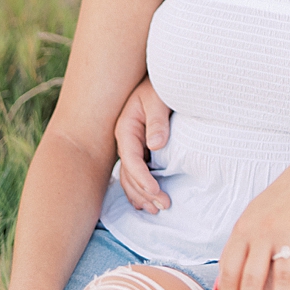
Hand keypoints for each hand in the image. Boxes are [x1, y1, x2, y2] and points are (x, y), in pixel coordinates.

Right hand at [115, 76, 171, 213]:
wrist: (164, 79)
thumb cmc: (161, 87)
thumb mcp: (159, 99)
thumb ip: (158, 121)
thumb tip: (156, 146)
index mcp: (126, 128)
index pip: (130, 160)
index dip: (142, 178)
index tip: (156, 191)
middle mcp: (125, 140)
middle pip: (128, 173)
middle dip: (144, 192)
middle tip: (164, 206)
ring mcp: (131, 146)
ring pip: (130, 177)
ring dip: (141, 195)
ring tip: (158, 209)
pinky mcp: (140, 149)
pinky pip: (136, 173)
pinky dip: (140, 189)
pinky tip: (148, 201)